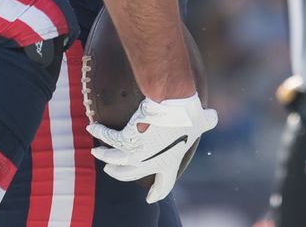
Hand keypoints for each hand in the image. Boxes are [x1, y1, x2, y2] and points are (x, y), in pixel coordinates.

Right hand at [87, 95, 217, 203]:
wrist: (172, 106)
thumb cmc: (188, 115)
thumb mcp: (202, 121)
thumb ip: (208, 122)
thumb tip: (213, 116)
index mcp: (169, 164)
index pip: (164, 185)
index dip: (157, 193)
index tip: (150, 199)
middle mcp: (150, 163)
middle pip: (130, 175)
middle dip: (119, 174)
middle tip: (111, 170)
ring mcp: (136, 154)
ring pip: (115, 161)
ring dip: (105, 158)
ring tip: (98, 153)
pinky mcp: (125, 140)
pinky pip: (108, 138)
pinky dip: (99, 133)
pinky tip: (92, 127)